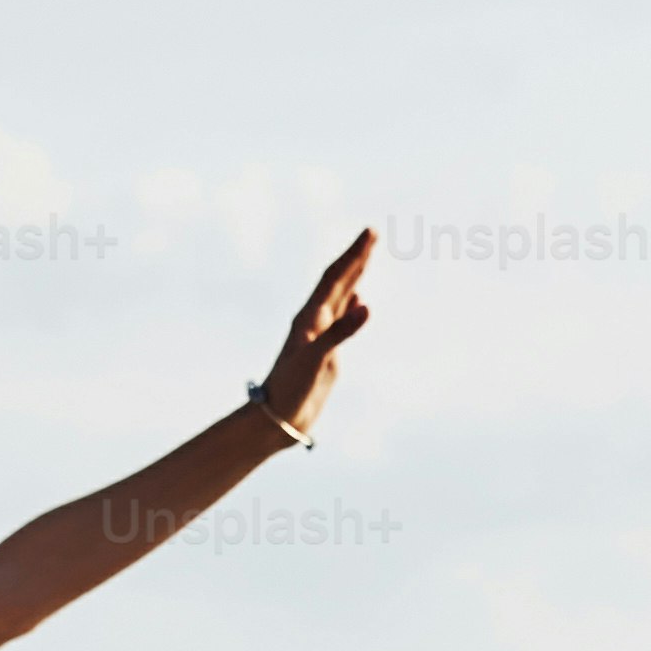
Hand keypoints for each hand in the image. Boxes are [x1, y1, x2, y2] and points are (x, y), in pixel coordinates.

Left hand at [248, 228, 378, 442]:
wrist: (277, 417)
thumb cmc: (291, 388)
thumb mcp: (316, 359)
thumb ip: (341, 332)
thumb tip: (366, 305)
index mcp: (310, 317)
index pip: (335, 278)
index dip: (353, 254)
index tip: (370, 233)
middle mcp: (314, 321)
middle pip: (338, 281)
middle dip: (356, 257)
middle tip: (373, 234)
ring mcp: (320, 335)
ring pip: (341, 297)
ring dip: (354, 275)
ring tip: (366, 256)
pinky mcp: (326, 351)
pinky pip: (341, 319)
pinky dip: (352, 304)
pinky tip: (358, 299)